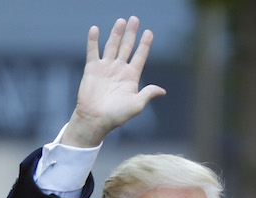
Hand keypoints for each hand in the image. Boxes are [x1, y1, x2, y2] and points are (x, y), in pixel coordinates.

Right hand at [62, 16, 165, 147]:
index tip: (149, 32)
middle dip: (131, 33)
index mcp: (131, 77)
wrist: (94, 120)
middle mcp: (119, 69)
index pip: (140, 56)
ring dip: (116, 33)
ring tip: (121, 21)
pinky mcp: (92, 69)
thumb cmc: (116, 116)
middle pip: (127, 46)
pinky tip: (95, 29)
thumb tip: (162, 90)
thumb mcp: (136, 106)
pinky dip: (93, 40)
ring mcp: (105, 68)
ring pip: (112, 45)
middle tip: (135, 19)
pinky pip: (93, 51)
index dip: (145, 44)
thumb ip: (147, 94)